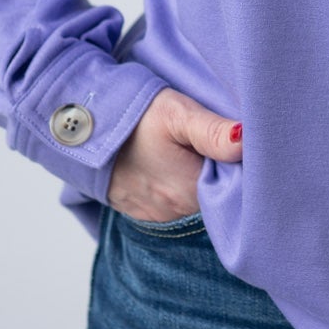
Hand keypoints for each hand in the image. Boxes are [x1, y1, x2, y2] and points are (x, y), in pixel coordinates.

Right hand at [106, 87, 242, 221]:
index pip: (235, 186)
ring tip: (190, 151)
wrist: (83, 128)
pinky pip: (174, 204)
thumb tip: (246, 142)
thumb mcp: (176, 113)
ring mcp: (159, 214)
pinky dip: (179, 187)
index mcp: (190, 190)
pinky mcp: (144, 212)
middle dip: (221, 172)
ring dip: (198, 180)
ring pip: (195, 200)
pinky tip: (174, 165)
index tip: (239, 143)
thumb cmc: (134, 116)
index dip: (241, 165)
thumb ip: (213, 131)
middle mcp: (177, 211)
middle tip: (215, 141)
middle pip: (216, 194)